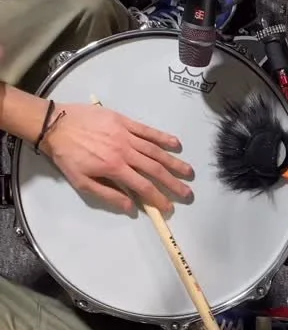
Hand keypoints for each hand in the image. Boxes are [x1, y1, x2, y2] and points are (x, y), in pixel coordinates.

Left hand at [41, 103, 193, 214]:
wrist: (56, 125)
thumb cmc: (68, 156)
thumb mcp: (82, 182)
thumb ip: (108, 194)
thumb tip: (131, 207)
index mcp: (114, 168)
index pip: (143, 186)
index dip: (159, 199)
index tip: (169, 208)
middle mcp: (125, 151)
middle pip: (155, 169)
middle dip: (174, 183)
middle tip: (188, 193)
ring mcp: (126, 134)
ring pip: (156, 150)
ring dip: (174, 162)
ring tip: (189, 172)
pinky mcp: (124, 121)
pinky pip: (147, 130)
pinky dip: (163, 137)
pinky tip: (176, 144)